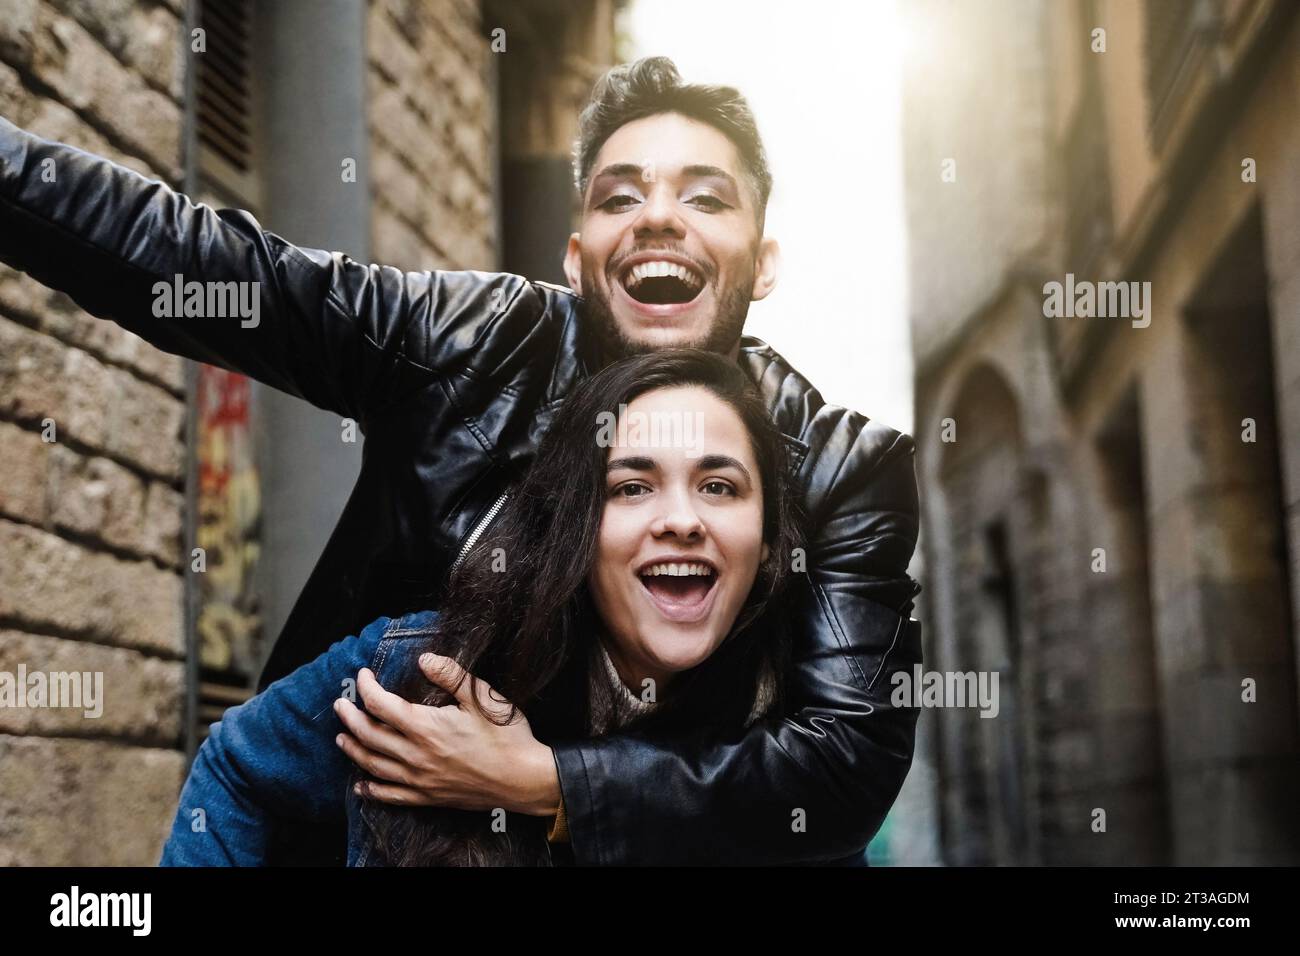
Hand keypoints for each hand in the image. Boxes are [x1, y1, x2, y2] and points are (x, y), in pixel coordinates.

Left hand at [333, 655, 561, 815]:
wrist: (524, 779)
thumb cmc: (507, 736)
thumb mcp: (483, 698)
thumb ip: (451, 676)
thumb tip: (424, 659)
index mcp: (427, 727)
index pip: (382, 704)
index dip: (367, 687)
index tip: (363, 675)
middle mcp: (416, 755)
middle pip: (369, 735)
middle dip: (350, 717)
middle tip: (340, 704)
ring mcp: (420, 779)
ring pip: (374, 765)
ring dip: (353, 749)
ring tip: (341, 737)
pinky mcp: (428, 797)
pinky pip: (391, 796)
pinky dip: (371, 790)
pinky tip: (361, 785)